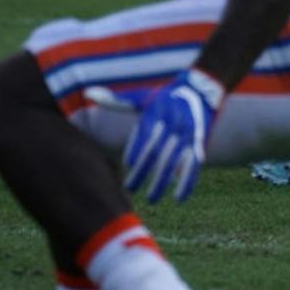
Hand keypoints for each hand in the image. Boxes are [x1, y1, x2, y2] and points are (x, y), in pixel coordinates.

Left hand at [89, 68, 224, 202]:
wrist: (201, 91)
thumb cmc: (164, 98)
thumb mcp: (143, 97)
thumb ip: (117, 101)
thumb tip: (88, 93)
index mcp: (158, 112)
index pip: (147, 132)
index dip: (138, 146)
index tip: (127, 163)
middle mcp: (173, 123)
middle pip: (158, 149)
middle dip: (144, 170)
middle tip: (130, 188)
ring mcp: (187, 134)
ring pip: (175, 160)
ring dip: (163, 180)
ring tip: (151, 198)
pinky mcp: (198, 143)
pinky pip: (194, 164)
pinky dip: (188, 181)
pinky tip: (179, 198)